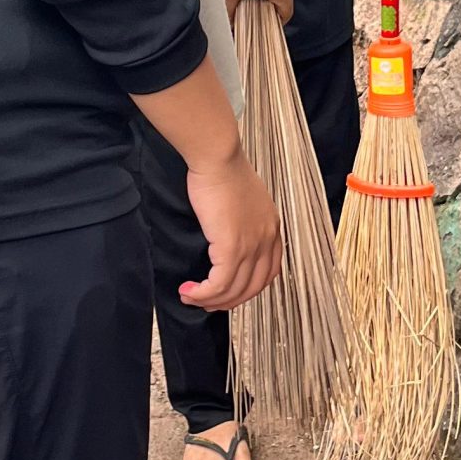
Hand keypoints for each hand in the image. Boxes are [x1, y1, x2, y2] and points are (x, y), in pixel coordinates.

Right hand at [181, 146, 282, 310]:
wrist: (218, 157)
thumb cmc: (222, 170)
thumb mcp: (242, 199)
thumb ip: (241, 220)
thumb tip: (226, 234)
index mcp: (272, 228)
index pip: (269, 272)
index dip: (249, 288)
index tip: (229, 291)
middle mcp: (267, 240)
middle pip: (253, 287)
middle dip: (228, 301)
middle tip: (206, 302)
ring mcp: (252, 245)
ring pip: (234, 290)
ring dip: (210, 300)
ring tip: (190, 297)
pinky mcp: (232, 246)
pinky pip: (219, 284)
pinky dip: (203, 294)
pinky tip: (188, 292)